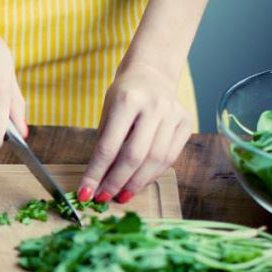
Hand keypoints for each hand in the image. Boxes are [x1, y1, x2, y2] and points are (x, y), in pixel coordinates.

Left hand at [77, 62, 193, 203]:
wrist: (151, 73)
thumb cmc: (124, 95)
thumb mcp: (107, 112)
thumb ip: (105, 144)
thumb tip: (97, 182)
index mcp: (127, 100)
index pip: (108, 146)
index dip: (96, 173)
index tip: (85, 192)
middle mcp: (154, 106)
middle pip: (135, 156)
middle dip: (117, 182)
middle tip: (104, 198)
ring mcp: (173, 114)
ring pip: (156, 160)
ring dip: (136, 183)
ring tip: (122, 195)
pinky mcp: (186, 123)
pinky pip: (170, 157)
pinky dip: (153, 174)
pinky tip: (139, 182)